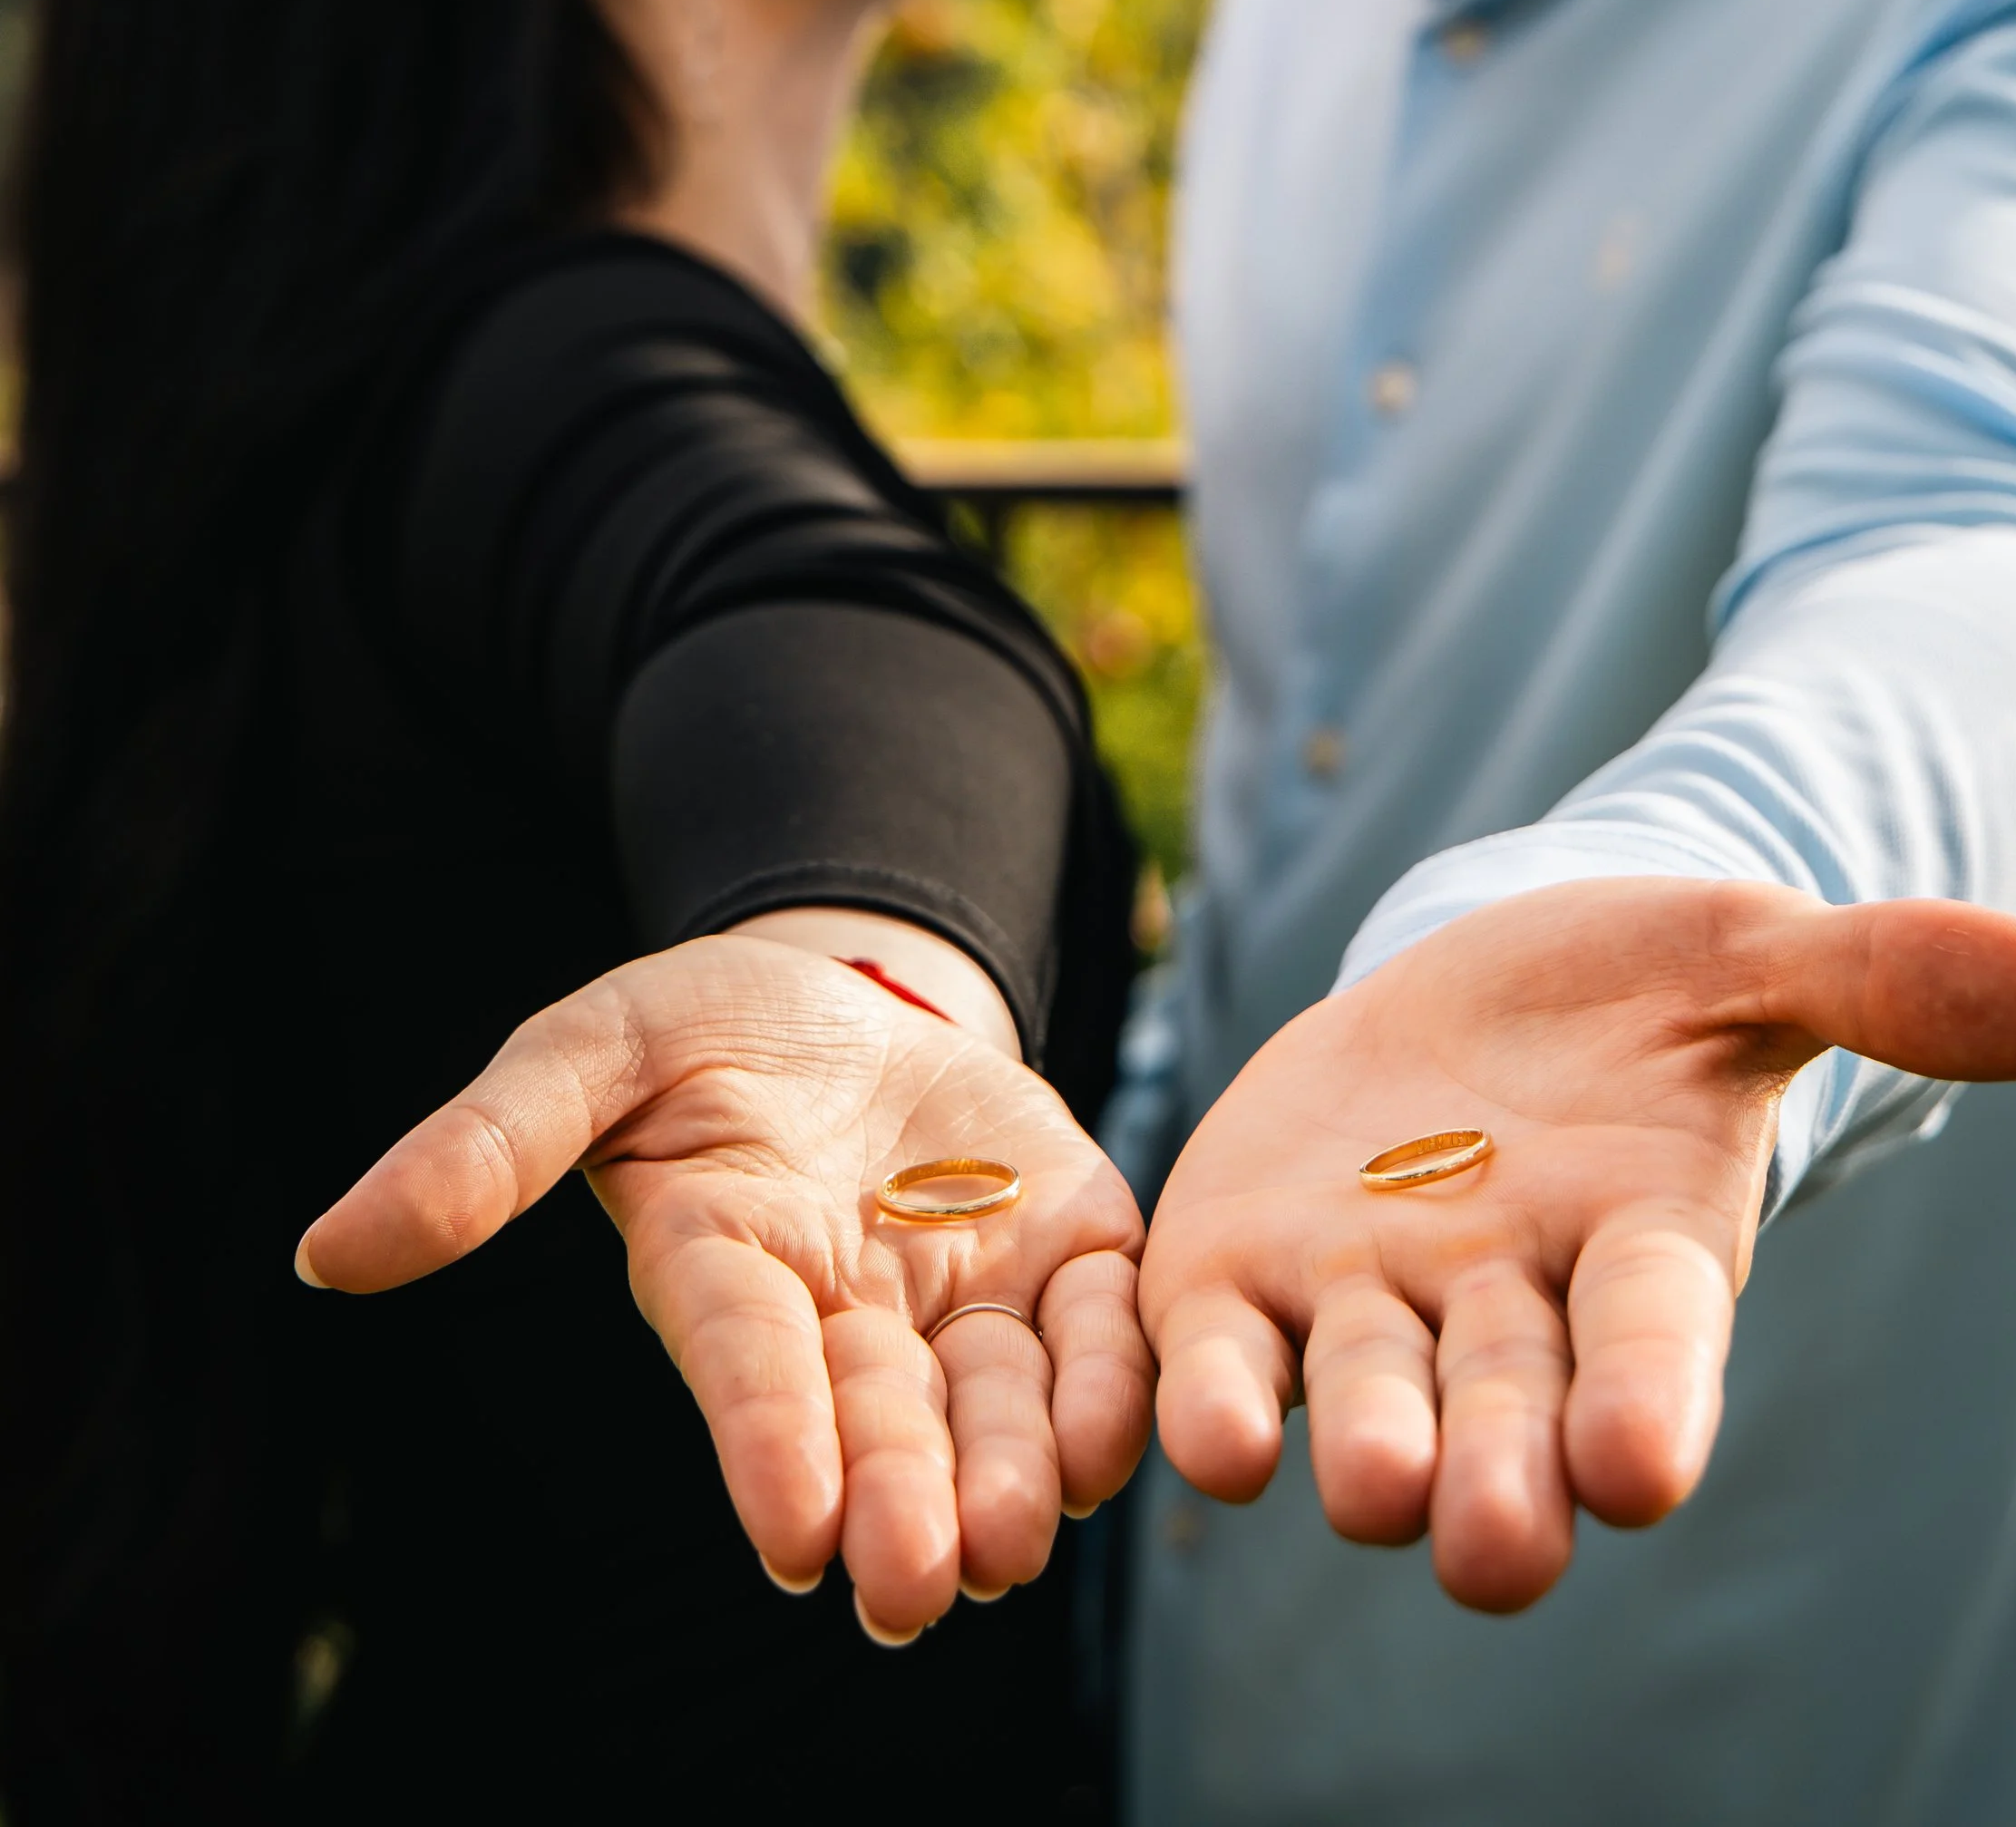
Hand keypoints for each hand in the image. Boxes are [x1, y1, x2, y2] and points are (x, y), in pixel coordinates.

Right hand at [296, 927, 1150, 1638]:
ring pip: (995, 1406)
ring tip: (1018, 1542)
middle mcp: (848, 1317)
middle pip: (879, 1424)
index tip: (791, 1537)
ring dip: (1012, 1476)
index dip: (768, 1445)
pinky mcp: (1066, 1247)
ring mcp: (962, 1291)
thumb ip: (489, 1146)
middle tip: (917, 1588)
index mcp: (727, 1270)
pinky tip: (1127, 1432)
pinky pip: (1097, 1328)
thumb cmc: (694, 1028)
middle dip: (898, 1506)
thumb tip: (329, 1254)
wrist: (849, 987)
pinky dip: (1111, 1381)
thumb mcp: (586, 1050)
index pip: (749, 1367)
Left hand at [1141, 879, 2015, 1609]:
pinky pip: (1209, 1356)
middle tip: (1489, 1534)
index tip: (1645, 1460)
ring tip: (1344, 1472)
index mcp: (1641, 1252)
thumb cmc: (1643, 987)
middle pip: (1505, 1421)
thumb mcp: (1753, 954)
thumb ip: (1894, 979)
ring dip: (1354, 1449)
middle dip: (1497, 1480)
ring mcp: (1366, 1303)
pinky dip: (1190, 1396)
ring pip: (1360, 1404)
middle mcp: (1505, 1312)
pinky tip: (1166, 1421)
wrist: (1480, 975)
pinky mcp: (1239, 1270)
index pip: (1655, 1350)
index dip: (1649, 1402)